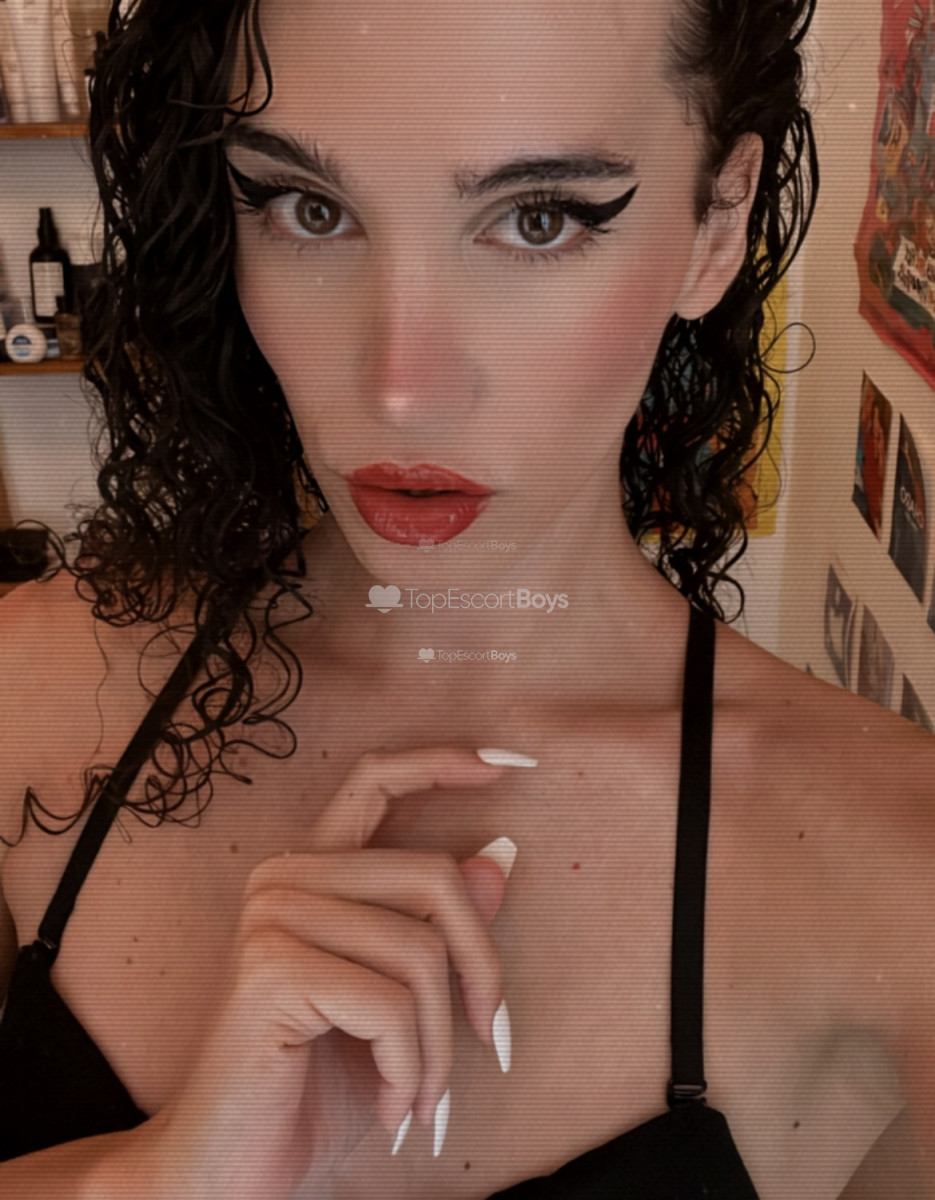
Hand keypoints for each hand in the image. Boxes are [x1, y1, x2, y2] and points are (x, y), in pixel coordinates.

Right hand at [133, 746, 517, 1199]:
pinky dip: (411, 1068)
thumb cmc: (318, 1086)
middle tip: (492, 1041)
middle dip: (482, 969)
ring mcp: (273, 916)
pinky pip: (393, 1004)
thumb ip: (439, 929)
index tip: (510, 763)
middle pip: (435, 877)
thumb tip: (498, 859)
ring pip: (421, 951)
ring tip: (423, 1095)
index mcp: (313, 870)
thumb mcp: (402, 1002)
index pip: (375, 780)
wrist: (231, 1173)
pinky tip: (391, 1105)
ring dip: (442, 1045)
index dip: (442, 761)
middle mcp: (286, 876)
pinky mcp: (273, 968)